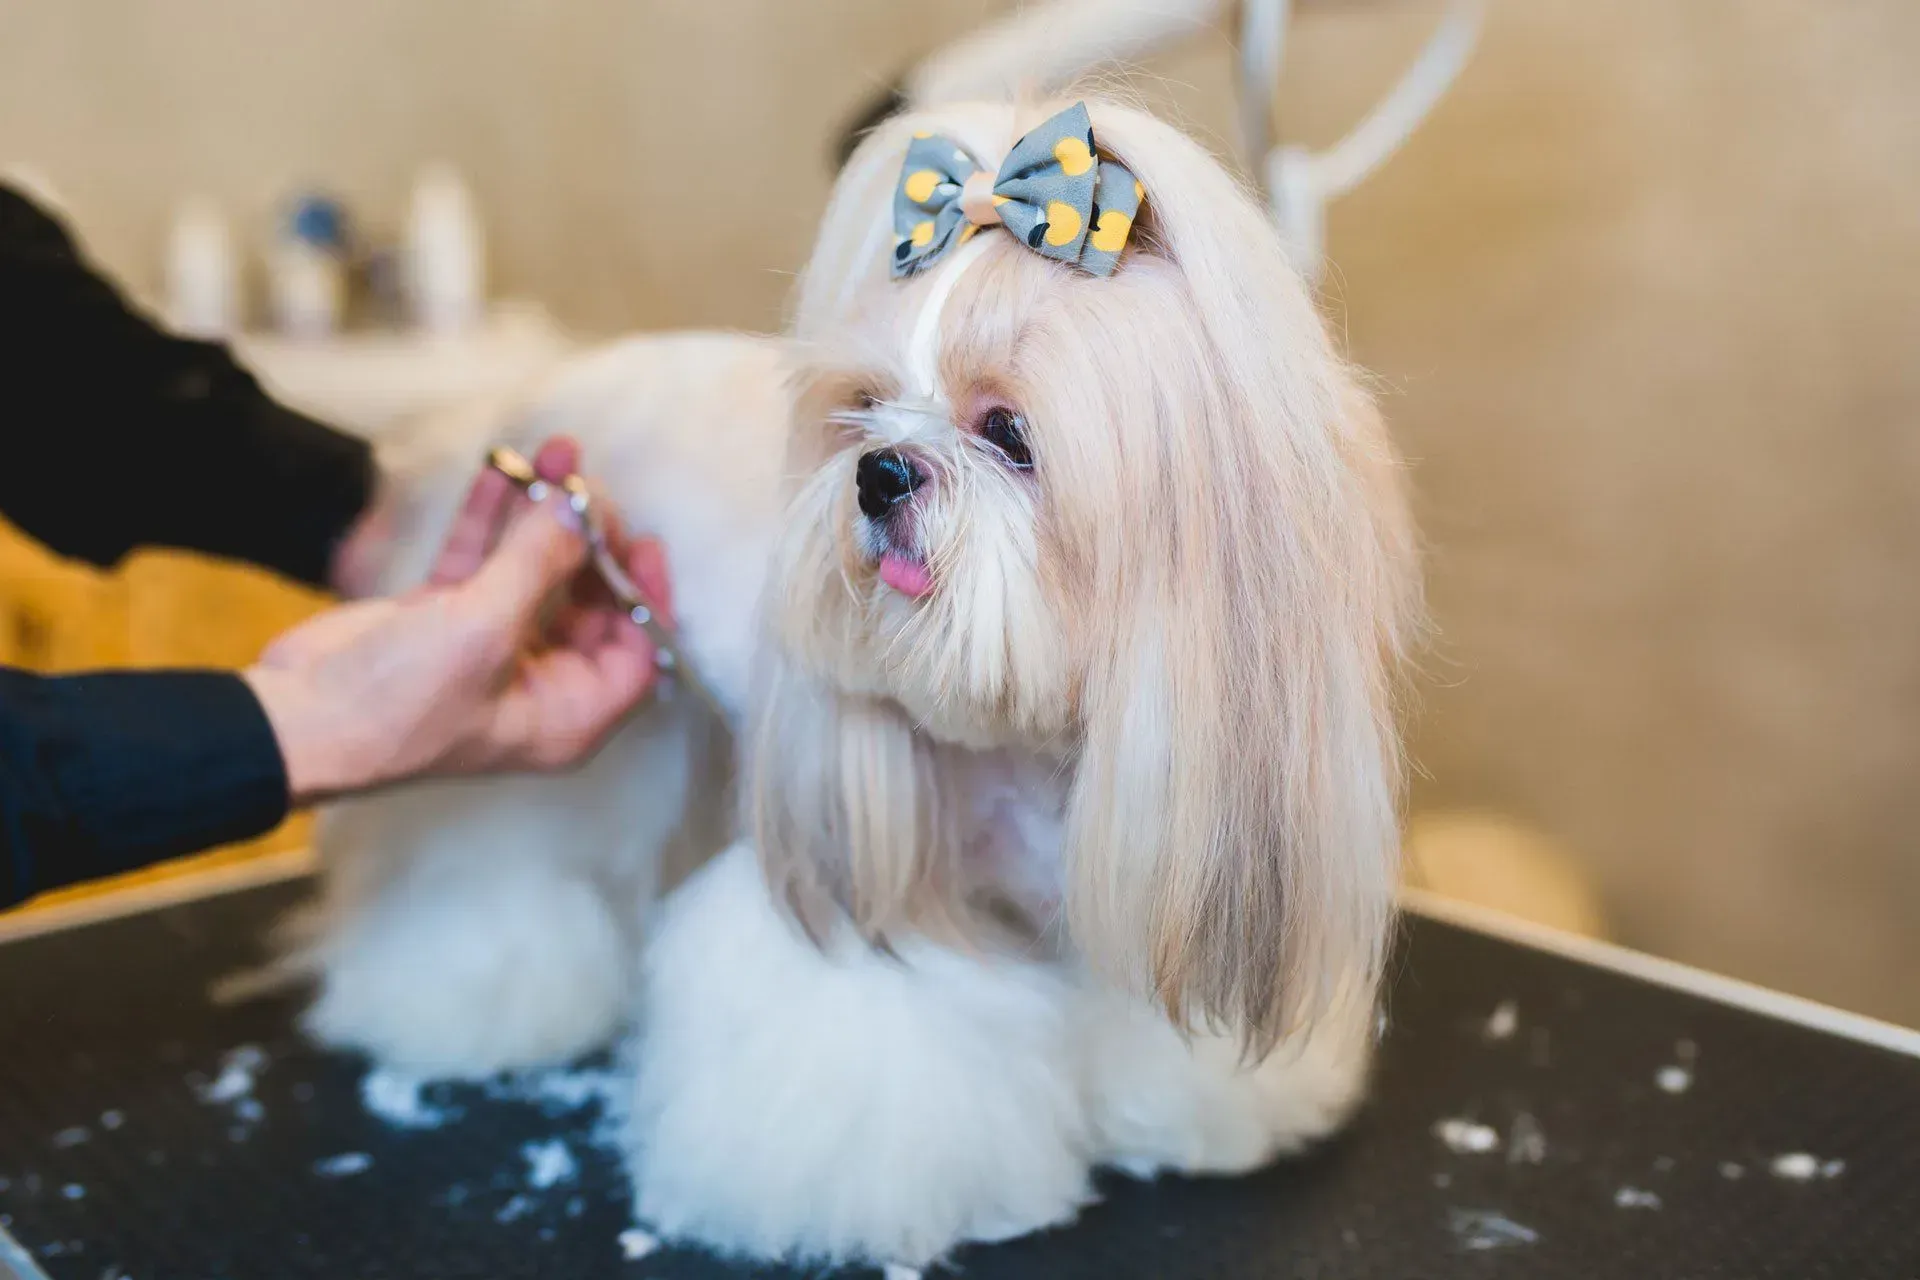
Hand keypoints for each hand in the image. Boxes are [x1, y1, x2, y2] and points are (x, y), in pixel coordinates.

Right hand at [245, 437, 670, 803]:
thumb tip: (584, 507)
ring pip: (534, 571)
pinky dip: (492, 516)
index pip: (636, 654)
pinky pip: (482, 559)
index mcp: (567, 714)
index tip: (640, 540)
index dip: (645, 597)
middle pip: (589, 602)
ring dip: (543, 514)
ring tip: (557, 452)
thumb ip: (539, 563)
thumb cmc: (399, 705)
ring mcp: (489, 648)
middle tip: (587, 487)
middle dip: (589, 539)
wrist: (295, 723)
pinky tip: (504, 466)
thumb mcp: (484, 629)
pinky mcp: (442, 619)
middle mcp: (537, 683)